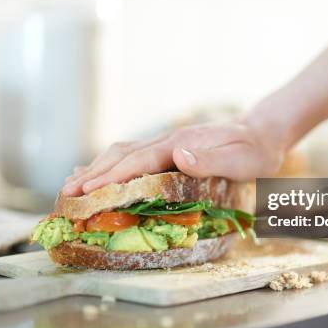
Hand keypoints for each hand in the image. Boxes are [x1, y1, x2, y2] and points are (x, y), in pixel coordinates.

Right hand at [61, 120, 284, 195]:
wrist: (261, 132)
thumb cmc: (254, 151)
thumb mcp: (242, 159)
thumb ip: (211, 159)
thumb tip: (178, 156)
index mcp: (180, 143)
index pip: (137, 161)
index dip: (109, 176)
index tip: (84, 190)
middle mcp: (167, 141)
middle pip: (121, 155)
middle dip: (92, 175)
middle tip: (65, 195)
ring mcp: (166, 143)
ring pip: (122, 153)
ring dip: (96, 169)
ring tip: (72, 186)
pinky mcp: (168, 149)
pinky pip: (132, 156)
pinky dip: (110, 166)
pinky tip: (99, 174)